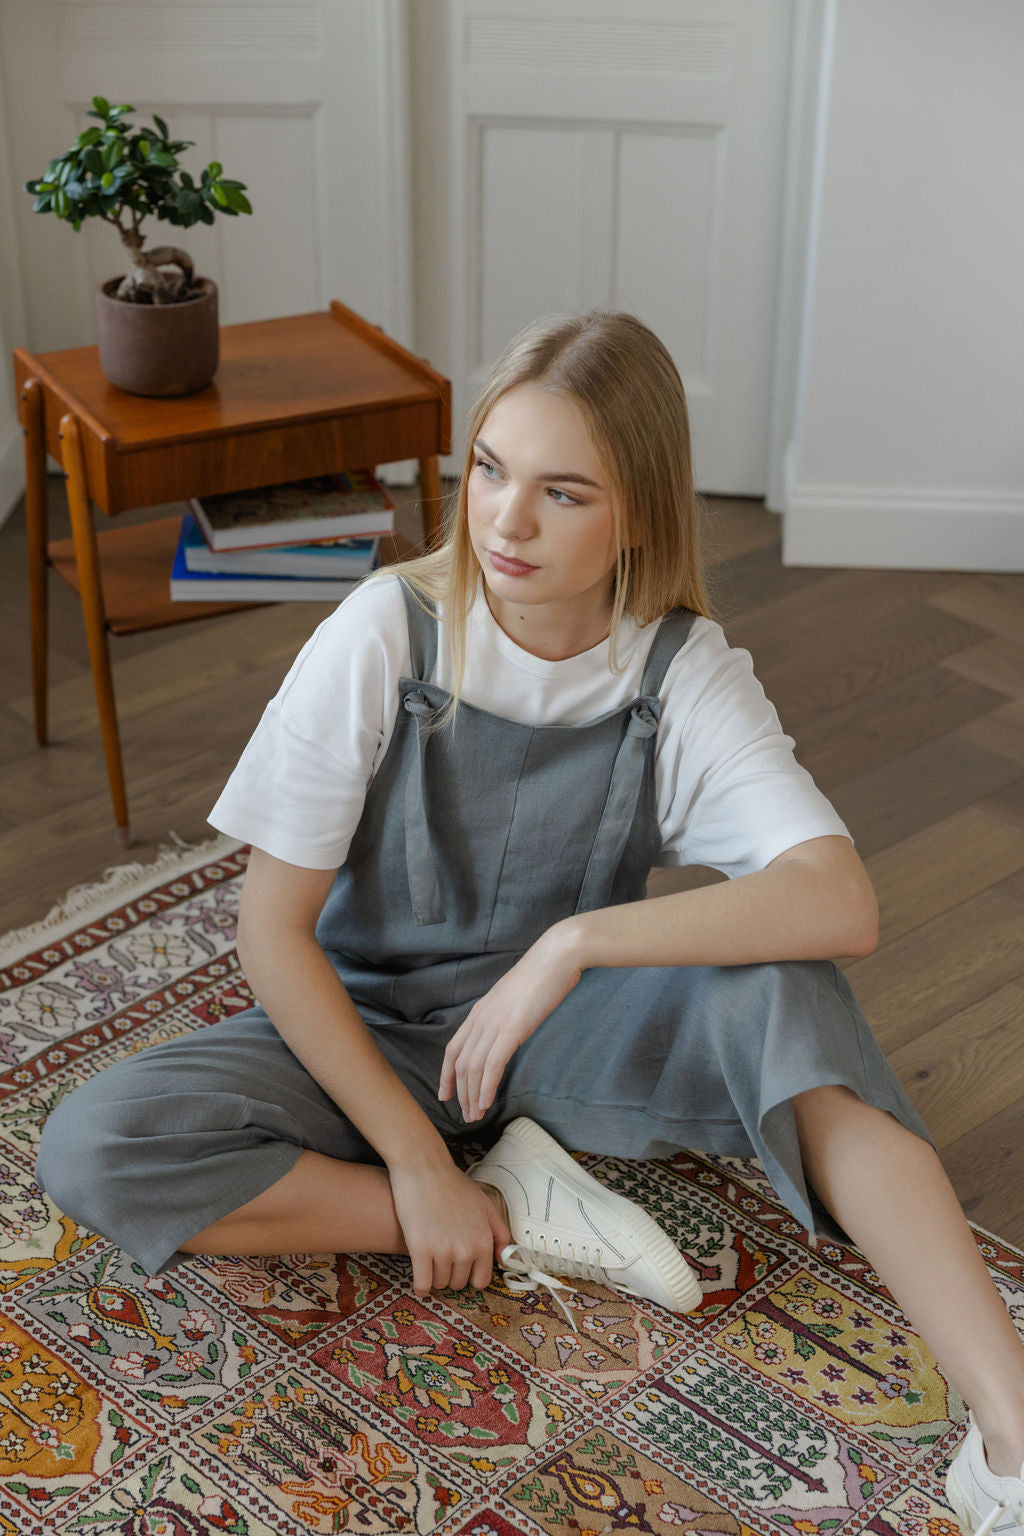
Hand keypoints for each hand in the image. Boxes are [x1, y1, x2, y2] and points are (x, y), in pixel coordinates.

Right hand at [388, 1153, 509, 1296]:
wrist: (424, 1169)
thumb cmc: (453, 1185)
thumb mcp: (485, 1205)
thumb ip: (499, 1233)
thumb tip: (503, 1260)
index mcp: (483, 1241)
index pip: (481, 1280)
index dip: (470, 1275)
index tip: (461, 1267)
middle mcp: (466, 1250)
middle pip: (458, 1283)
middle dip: (451, 1275)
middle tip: (443, 1258)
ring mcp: (442, 1251)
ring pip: (439, 1283)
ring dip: (435, 1277)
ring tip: (431, 1261)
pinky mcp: (420, 1250)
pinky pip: (422, 1284)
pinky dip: (421, 1286)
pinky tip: (419, 1281)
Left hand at [438, 923, 582, 1122]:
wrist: (556, 957)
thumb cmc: (542, 975)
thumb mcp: (514, 998)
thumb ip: (505, 1015)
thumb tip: (506, 1030)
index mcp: (480, 1011)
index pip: (453, 1049)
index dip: (446, 1075)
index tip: (445, 1095)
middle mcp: (481, 1019)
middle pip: (460, 1063)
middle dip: (460, 1093)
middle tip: (465, 1115)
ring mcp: (494, 1024)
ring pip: (473, 1068)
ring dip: (472, 1096)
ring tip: (475, 1116)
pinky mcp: (511, 1030)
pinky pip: (492, 1066)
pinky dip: (486, 1088)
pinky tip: (486, 1104)